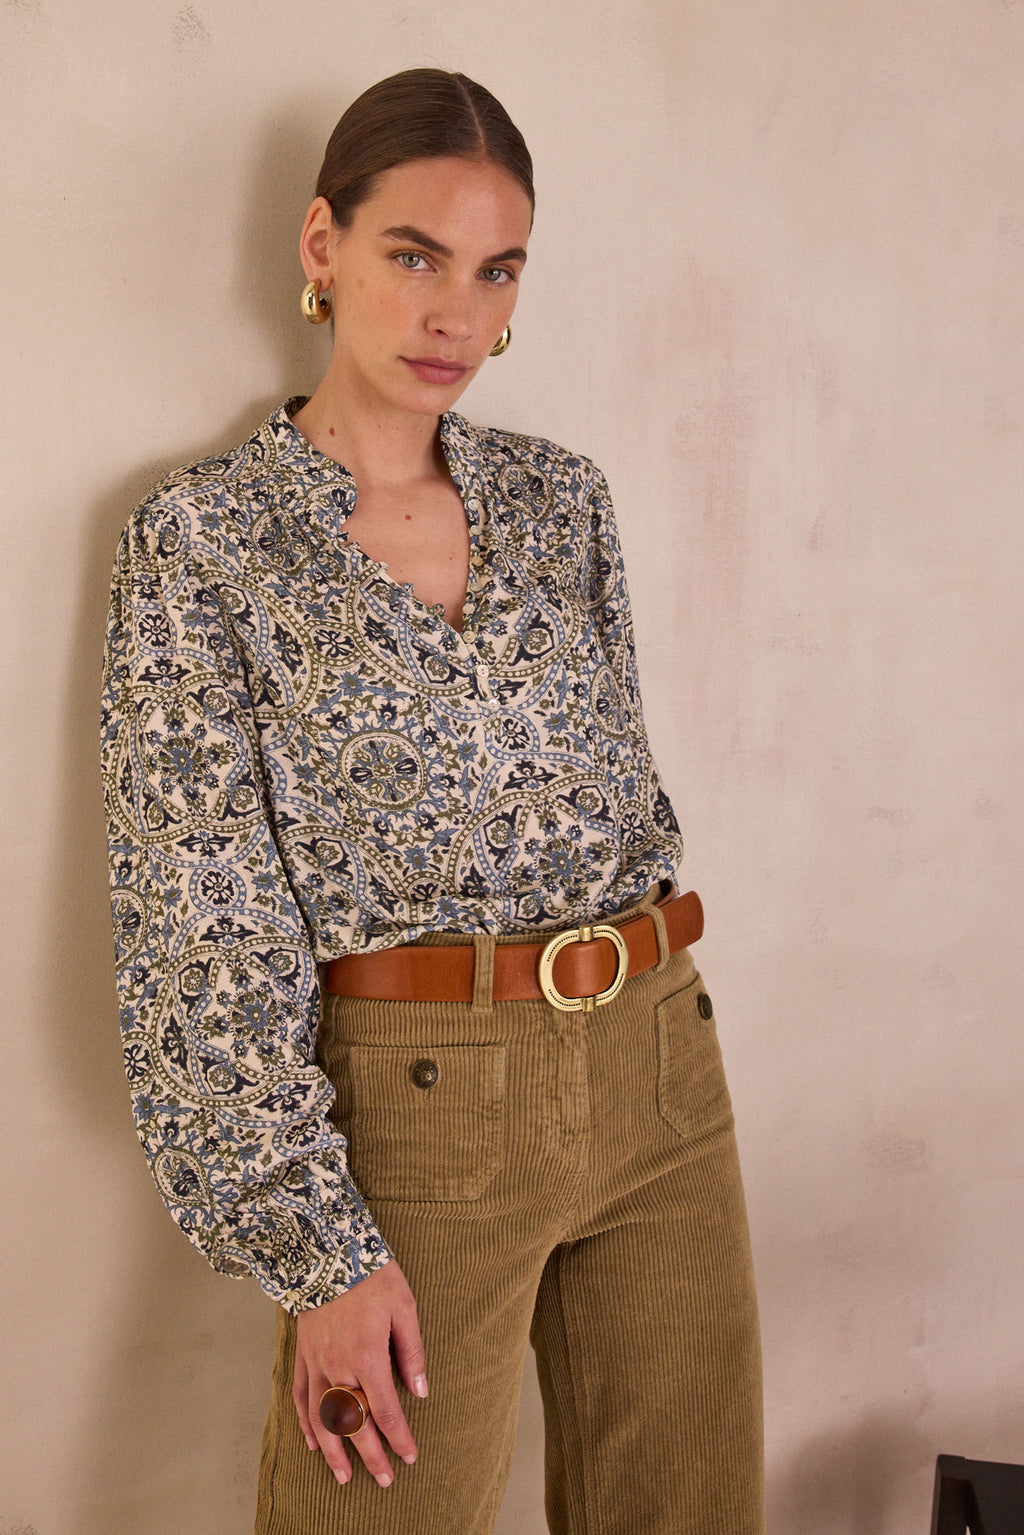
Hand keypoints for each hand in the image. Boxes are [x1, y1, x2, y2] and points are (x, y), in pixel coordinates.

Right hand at [293, 1259, 426, 1487]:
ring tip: (344, 1476)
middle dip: (371, 1456)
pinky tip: (312, 1442)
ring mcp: (316, 1364)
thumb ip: (411, 1352)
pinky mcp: (302, 1355)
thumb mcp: (404, 1308)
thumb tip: (421, 1390)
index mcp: (368, 1359)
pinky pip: (300, 1397)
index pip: (386, 1412)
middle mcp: (339, 1369)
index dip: (399, 1438)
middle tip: (385, 1480)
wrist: (328, 1252)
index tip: (409, 1455)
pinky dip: (305, 1423)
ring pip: (323, 1419)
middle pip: (355, 1424)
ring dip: (333, 1452)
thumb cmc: (372, 1277)